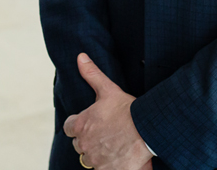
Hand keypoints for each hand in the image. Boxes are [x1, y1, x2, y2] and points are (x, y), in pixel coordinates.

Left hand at [62, 53, 152, 169]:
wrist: (147, 131)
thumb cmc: (128, 110)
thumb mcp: (108, 89)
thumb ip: (92, 74)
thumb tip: (81, 57)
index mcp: (82, 124)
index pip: (69, 128)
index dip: (78, 125)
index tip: (89, 124)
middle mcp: (85, 144)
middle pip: (79, 145)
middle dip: (88, 140)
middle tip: (105, 133)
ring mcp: (95, 159)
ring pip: (90, 159)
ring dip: (98, 153)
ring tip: (113, 145)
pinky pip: (101, 169)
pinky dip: (107, 165)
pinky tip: (118, 158)